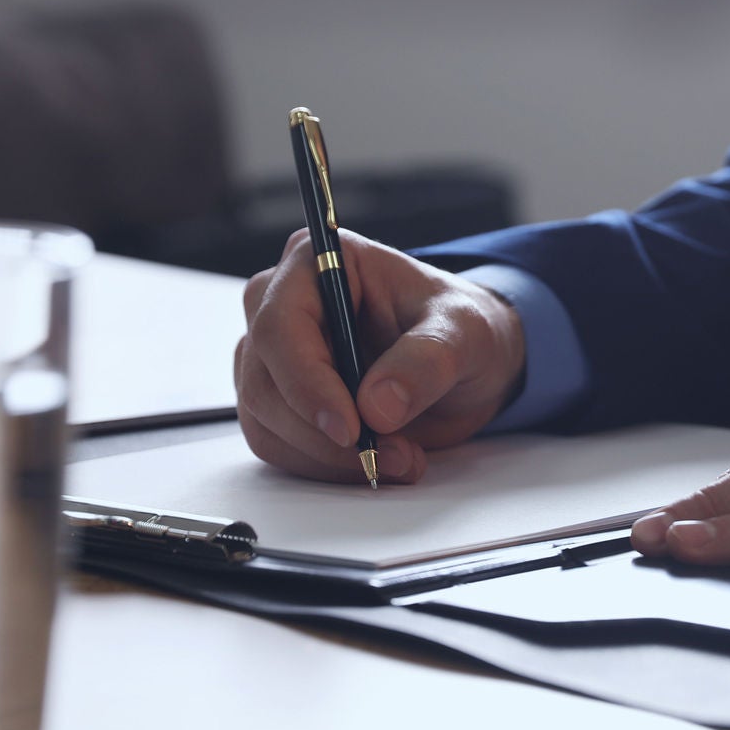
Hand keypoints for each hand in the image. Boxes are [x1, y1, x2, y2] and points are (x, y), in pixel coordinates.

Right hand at [235, 229, 525, 483]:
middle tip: (393, 454)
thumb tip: (377, 406)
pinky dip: (326, 467)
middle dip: (326, 433)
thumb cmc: (460, 328)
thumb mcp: (465, 332)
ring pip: (266, 421)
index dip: (306, 382)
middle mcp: (281, 304)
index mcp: (318, 263)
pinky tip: (377, 461)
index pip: (280, 325)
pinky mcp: (279, 402)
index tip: (349, 429)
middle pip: (264, 381)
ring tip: (400, 458)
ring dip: (330, 458)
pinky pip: (278, 447)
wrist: (466, 366)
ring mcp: (274, 357)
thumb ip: (426, 361)